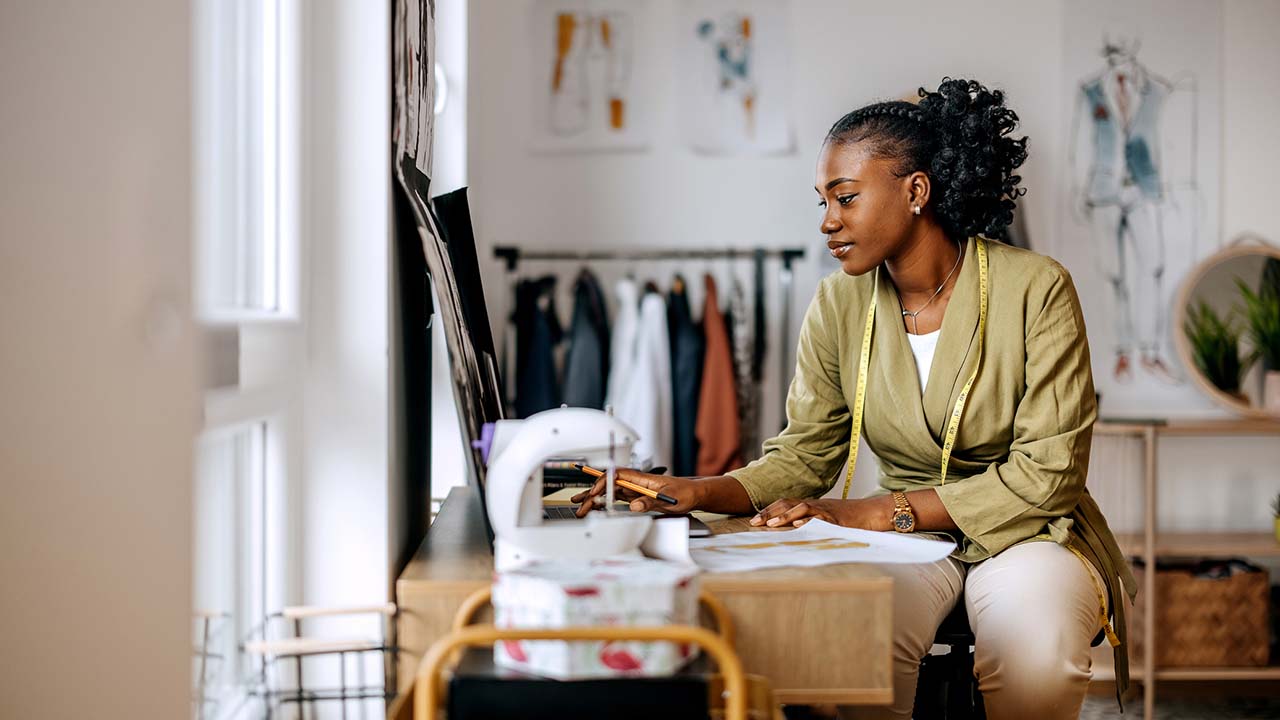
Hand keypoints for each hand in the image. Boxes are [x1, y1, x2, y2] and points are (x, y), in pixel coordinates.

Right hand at [570, 469, 702, 517]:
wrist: (693, 495)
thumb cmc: (684, 492)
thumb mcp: (669, 499)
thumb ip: (650, 502)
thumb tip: (634, 505)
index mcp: (642, 478)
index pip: (617, 475)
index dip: (604, 482)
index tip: (596, 491)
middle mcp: (635, 482)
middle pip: (610, 485)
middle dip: (594, 493)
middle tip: (582, 506)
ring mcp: (634, 490)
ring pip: (609, 491)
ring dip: (594, 497)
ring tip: (579, 504)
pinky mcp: (635, 497)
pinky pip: (615, 498)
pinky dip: (603, 502)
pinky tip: (593, 505)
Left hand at [749, 497, 881, 529]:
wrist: (874, 511)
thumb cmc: (850, 518)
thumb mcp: (826, 519)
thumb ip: (810, 523)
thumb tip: (792, 532)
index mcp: (811, 505)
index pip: (785, 504)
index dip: (769, 510)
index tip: (754, 520)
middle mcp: (816, 505)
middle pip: (788, 504)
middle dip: (769, 513)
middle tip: (753, 522)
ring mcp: (826, 510)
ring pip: (802, 509)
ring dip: (785, 516)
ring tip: (770, 524)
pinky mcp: (838, 519)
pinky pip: (822, 518)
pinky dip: (809, 521)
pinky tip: (798, 526)